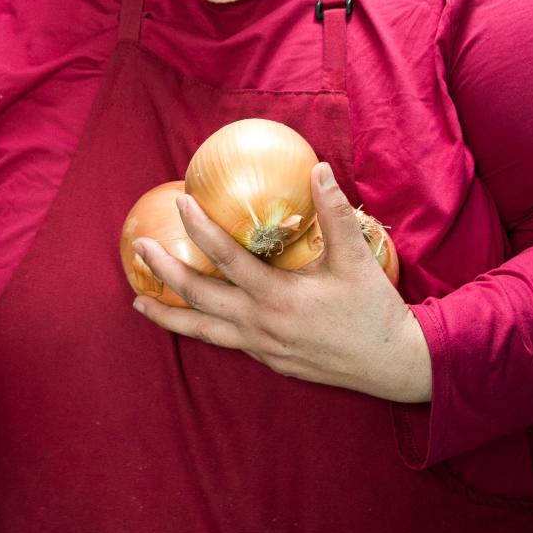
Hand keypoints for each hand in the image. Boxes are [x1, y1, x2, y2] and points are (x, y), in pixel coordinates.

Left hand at [131, 162, 432, 403]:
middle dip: (165, 272)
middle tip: (140, 248)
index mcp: (277, 296)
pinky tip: (188, 319)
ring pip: (203, 331)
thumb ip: (334, 212)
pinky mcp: (269, 360)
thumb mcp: (355, 258)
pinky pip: (223, 342)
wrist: (394, 365)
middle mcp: (260, 324)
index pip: (226, 258)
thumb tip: (318, 168)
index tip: (180, 203)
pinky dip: (199, 329)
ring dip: (169, 315)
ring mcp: (261, 346)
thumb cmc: (374, 308)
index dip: (200, 229)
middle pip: (199, 297)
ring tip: (138, 302)